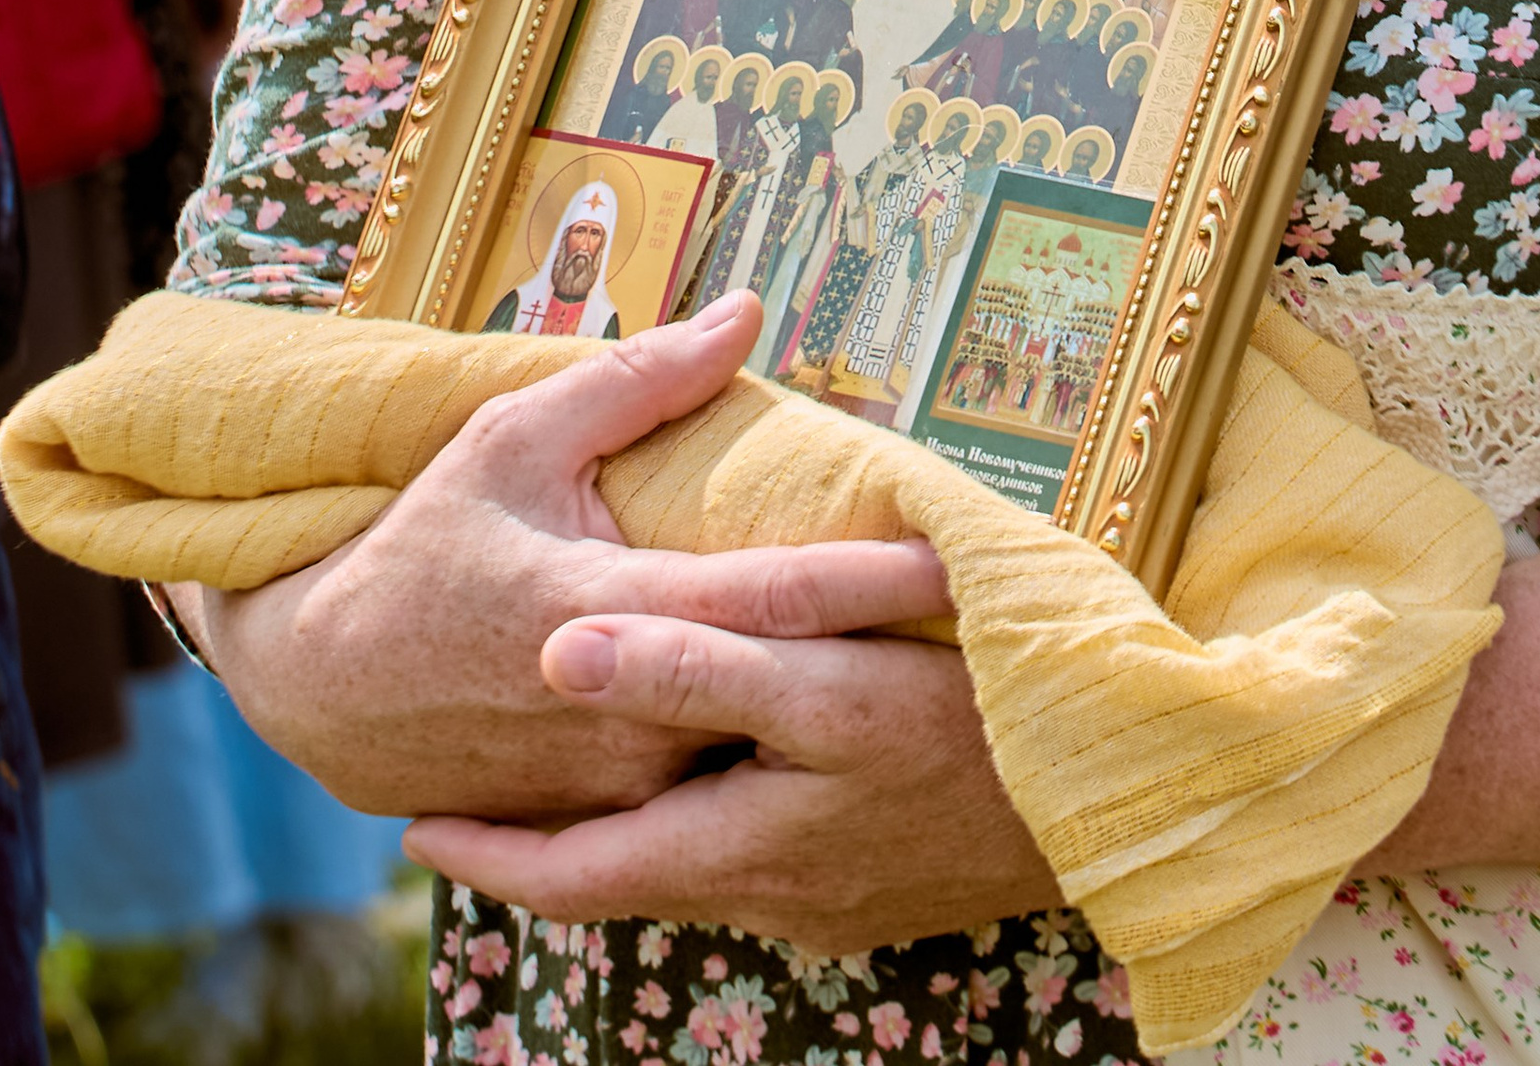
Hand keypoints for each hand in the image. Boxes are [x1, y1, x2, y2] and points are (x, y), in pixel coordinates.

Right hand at [197, 293, 945, 821]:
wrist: (326, 689)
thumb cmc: (425, 546)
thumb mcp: (514, 437)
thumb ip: (637, 377)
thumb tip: (743, 310)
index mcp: (612, 611)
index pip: (776, 595)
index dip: (876, 574)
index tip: (964, 547)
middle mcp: (630, 714)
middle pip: (792, 681)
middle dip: (893, 645)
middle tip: (997, 599)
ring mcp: (624, 782)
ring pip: (757, 742)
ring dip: (840, 699)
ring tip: (947, 654)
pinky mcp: (613, 819)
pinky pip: (713, 774)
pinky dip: (773, 741)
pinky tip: (843, 715)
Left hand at [405, 603, 1056, 951]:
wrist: (1123, 800)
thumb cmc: (971, 724)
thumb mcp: (824, 680)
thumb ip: (691, 659)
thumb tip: (562, 647)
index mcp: (742, 844)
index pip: (581, 875)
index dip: (495, 857)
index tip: (417, 832)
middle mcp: (778, 890)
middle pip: (638, 875)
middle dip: (558, 845)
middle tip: (483, 805)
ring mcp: (840, 892)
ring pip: (708, 861)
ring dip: (646, 826)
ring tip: (596, 771)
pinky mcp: (892, 876)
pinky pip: (776, 850)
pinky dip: (728, 817)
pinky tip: (745, 769)